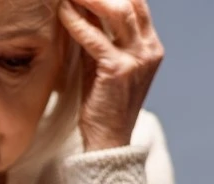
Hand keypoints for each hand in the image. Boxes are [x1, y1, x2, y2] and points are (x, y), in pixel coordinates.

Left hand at [59, 0, 163, 151]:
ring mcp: (138, 59)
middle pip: (130, 2)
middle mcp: (149, 49)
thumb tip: (82, 8)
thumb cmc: (102, 103)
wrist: (108, 139)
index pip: (137, 5)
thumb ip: (99, 37)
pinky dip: (77, 22)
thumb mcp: (103, 64)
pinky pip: (95, 38)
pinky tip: (63, 13)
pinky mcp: (119, 70)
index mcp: (150, 46)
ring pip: (118, 12)